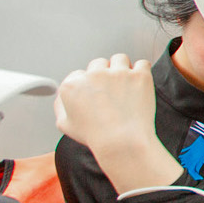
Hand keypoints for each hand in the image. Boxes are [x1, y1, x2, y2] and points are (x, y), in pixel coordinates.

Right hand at [54, 56, 161, 176]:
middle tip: (113, 93)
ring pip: (120, 59)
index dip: (89, 85)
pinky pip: (142, 64)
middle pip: (99, 64)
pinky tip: (139, 85)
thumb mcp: (65, 125)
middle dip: (105, 75)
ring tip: (126, 87)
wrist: (122, 142)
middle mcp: (93, 75)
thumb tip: (63, 95)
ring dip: (123, 69)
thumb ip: (61, 105)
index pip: (80, 74)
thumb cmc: (95, 136)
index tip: (97, 95)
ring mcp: (117, 73)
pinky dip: (142, 72)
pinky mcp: (139, 75)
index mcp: (72, 85)